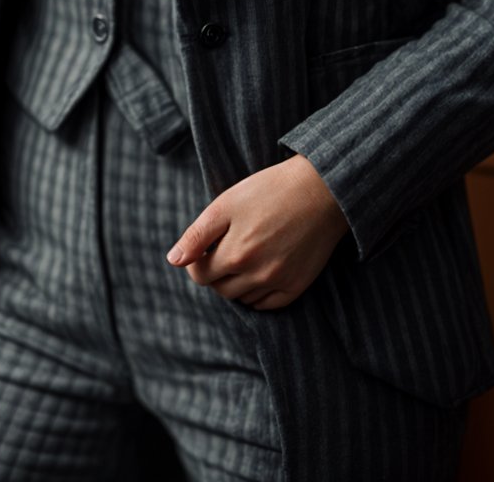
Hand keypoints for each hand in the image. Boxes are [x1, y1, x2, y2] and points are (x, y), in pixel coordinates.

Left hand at [166, 153, 349, 310]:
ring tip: (247, 253)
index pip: (200, 275)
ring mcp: (279, 283)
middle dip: (217, 271)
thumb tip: (173, 260)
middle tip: (229, 246)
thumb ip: (197, 235)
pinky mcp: (298, 286)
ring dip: (237, 283)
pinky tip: (262, 270)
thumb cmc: (270, 190)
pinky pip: (269, 305)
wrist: (320, 188)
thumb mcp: (227, 203)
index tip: (207, 245)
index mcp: (235, 254)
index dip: (198, 260)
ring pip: (243, 299)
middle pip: (221, 289)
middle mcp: (256, 275)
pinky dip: (259, 293)